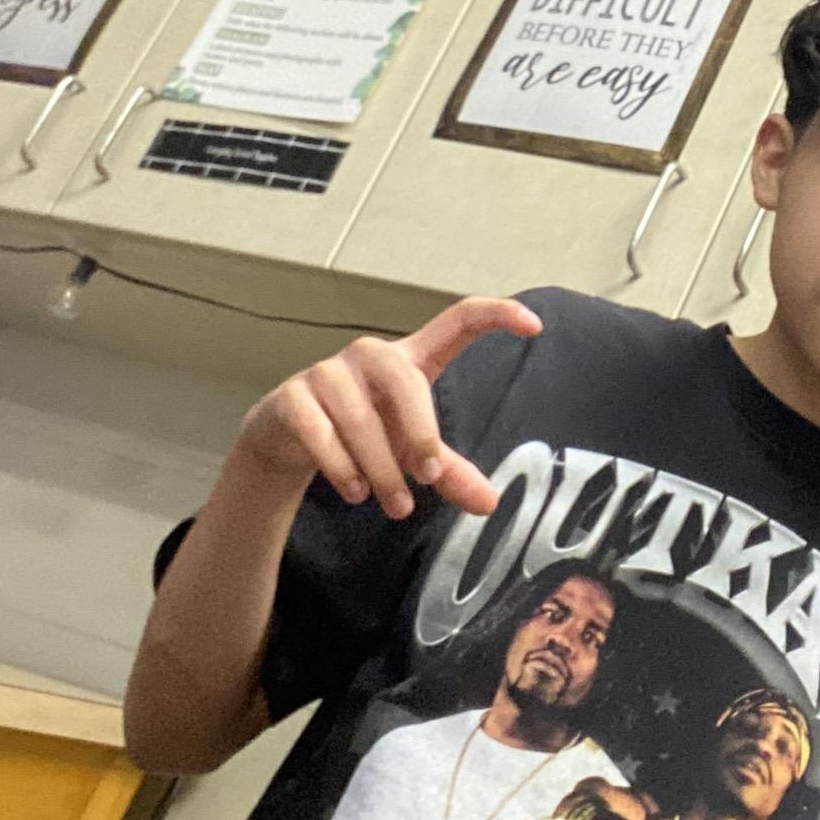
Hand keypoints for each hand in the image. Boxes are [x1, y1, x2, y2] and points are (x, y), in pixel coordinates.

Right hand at [231, 296, 540, 520]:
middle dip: (421, 434)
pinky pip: (320, 432)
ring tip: (393, 505)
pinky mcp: (292, 397)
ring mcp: (327, 372)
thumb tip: (489, 503)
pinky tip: (354, 490)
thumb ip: (448, 471)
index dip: (496, 315)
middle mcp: (369, 356)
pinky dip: (341, 467)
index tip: (534, 323)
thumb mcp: (409, 451)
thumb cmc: (362, 435)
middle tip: (429, 478)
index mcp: (409, 360)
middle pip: (406, 381)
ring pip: (361, 420)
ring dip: (380, 469)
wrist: (286, 437)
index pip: (458, 320)